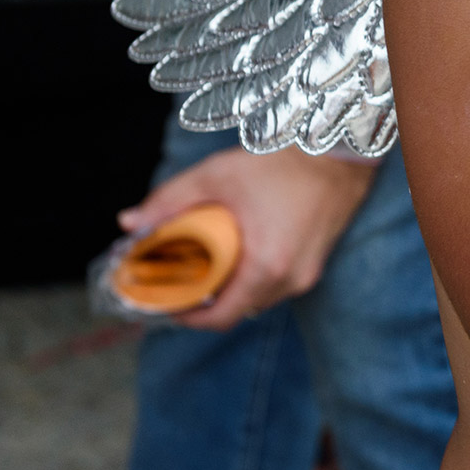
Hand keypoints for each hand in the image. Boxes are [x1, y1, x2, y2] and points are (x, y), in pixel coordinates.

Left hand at [118, 147, 376, 330]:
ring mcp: (308, 273)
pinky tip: (240, 253)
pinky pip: (277, 284)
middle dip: (206, 301)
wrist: (339, 151)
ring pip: (258, 298)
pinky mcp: (316, 263)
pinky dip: (253, 277)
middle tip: (181, 280)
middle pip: (238, 309)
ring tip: (208, 266)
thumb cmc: (284, 163)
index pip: (221, 317)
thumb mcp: (219, 175)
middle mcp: (291, 278)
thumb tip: (130, 222)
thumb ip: (171, 199)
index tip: (166, 303)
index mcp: (266, 266)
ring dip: (231, 289)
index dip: (187, 317)